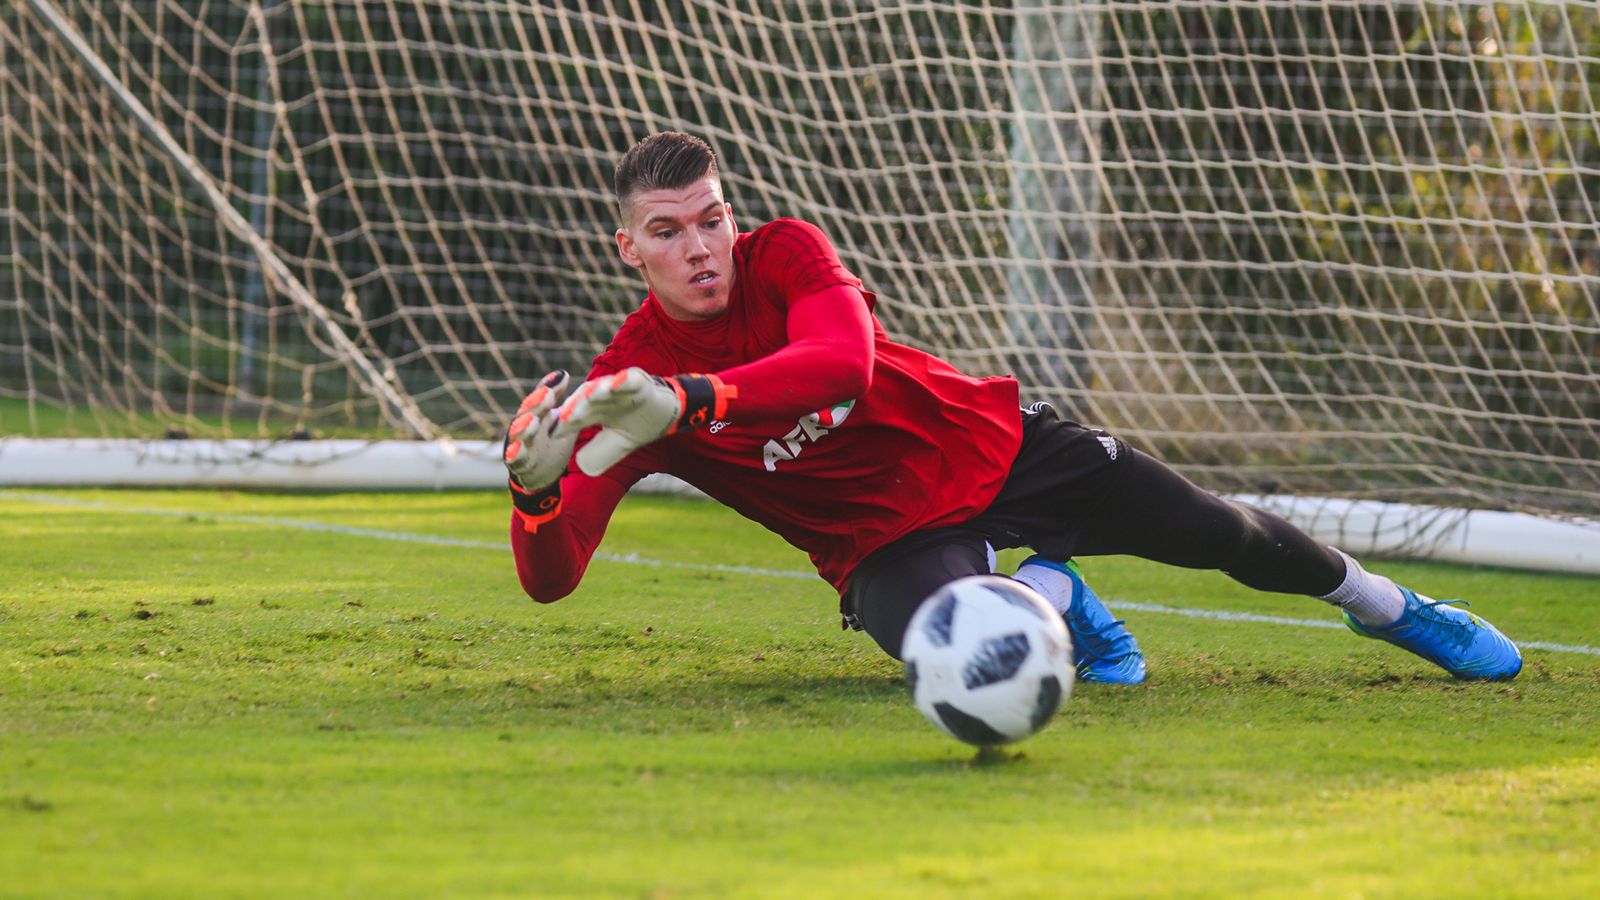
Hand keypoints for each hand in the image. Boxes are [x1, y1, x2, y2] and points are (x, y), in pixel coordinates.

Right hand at [503, 370, 574, 492]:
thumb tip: (563, 373)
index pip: (541, 398)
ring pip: (518, 434)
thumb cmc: (548, 441)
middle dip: (536, 403)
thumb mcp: (558, 420)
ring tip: (532, 421)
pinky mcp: (517, 464)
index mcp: (536, 414)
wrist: (538, 473)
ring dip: (523, 427)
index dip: (549, 388)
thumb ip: (559, 399)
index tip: (561, 378)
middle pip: (528, 412)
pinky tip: (516, 451)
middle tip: (547, 394)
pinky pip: (514, 460)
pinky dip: (514, 455)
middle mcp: (524, 426)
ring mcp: (519, 444)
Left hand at [553, 368, 735, 475]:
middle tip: (563, 418)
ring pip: (603, 388)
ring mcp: (620, 387)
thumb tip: (581, 465)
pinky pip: (630, 379)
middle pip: (584, 401)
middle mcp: (603, 396)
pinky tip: (616, 384)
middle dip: (574, 408)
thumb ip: (600, 452)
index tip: (553, 434)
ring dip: (594, 392)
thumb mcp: (618, 443)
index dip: (564, 425)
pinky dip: (624, 380)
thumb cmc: (639, 425)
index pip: (575, 417)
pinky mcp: (639, 381)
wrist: (669, 413)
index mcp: (595, 410)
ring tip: (587, 398)